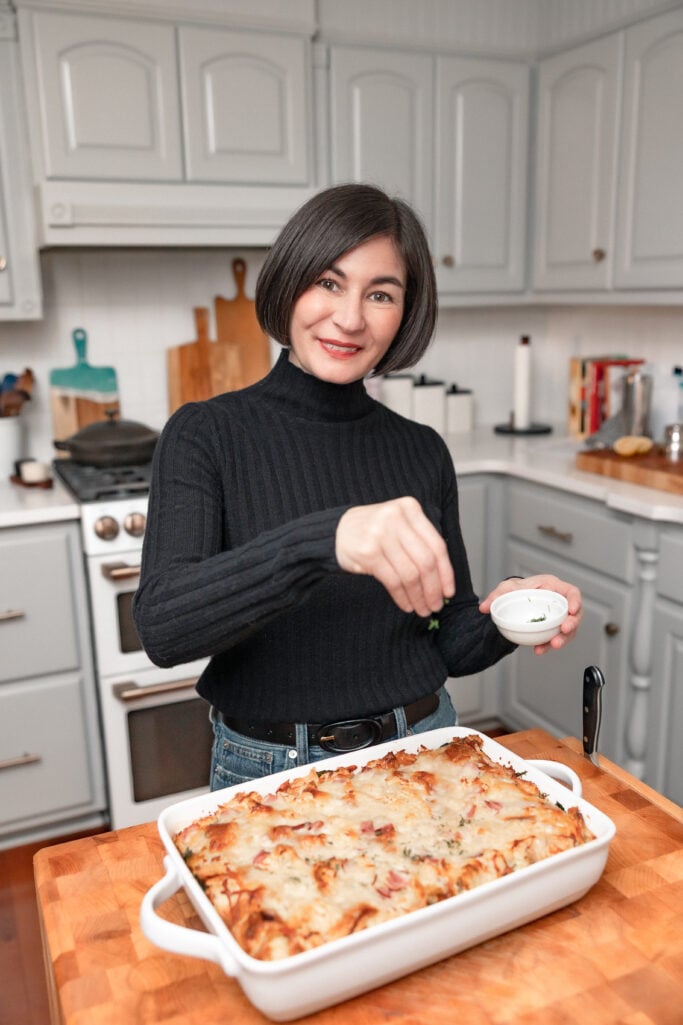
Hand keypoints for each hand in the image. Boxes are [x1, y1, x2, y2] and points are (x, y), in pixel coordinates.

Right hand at [335, 496, 454, 616]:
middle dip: (433, 588)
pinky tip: (406, 604)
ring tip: (421, 608)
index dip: (446, 572)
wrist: (336, 530)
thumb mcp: (399, 524)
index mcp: (410, 508)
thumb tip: (443, 578)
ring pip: (410, 573)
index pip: (437, 544)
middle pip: (426, 561)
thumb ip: (419, 541)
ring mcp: (381, 534)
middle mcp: (396, 518)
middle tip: (435, 605)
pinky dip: (402, 596)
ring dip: (418, 596)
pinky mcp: (368, 552)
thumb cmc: (373, 530)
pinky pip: (393, 580)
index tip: (449, 591)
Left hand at [479, 574, 582, 654]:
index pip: (572, 592)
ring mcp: (558, 617)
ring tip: (552, 645)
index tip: (572, 610)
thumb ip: (495, 596)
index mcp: (553, 587)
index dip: (575, 600)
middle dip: (572, 624)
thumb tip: (483, 607)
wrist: (513, 602)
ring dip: (563, 638)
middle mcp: (559, 602)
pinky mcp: (553, 629)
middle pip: (575, 613)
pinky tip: (539, 650)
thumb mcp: (505, 589)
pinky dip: (548, 645)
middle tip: (564, 631)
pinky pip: (556, 637)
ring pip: (568, 629)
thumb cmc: (515, 591)